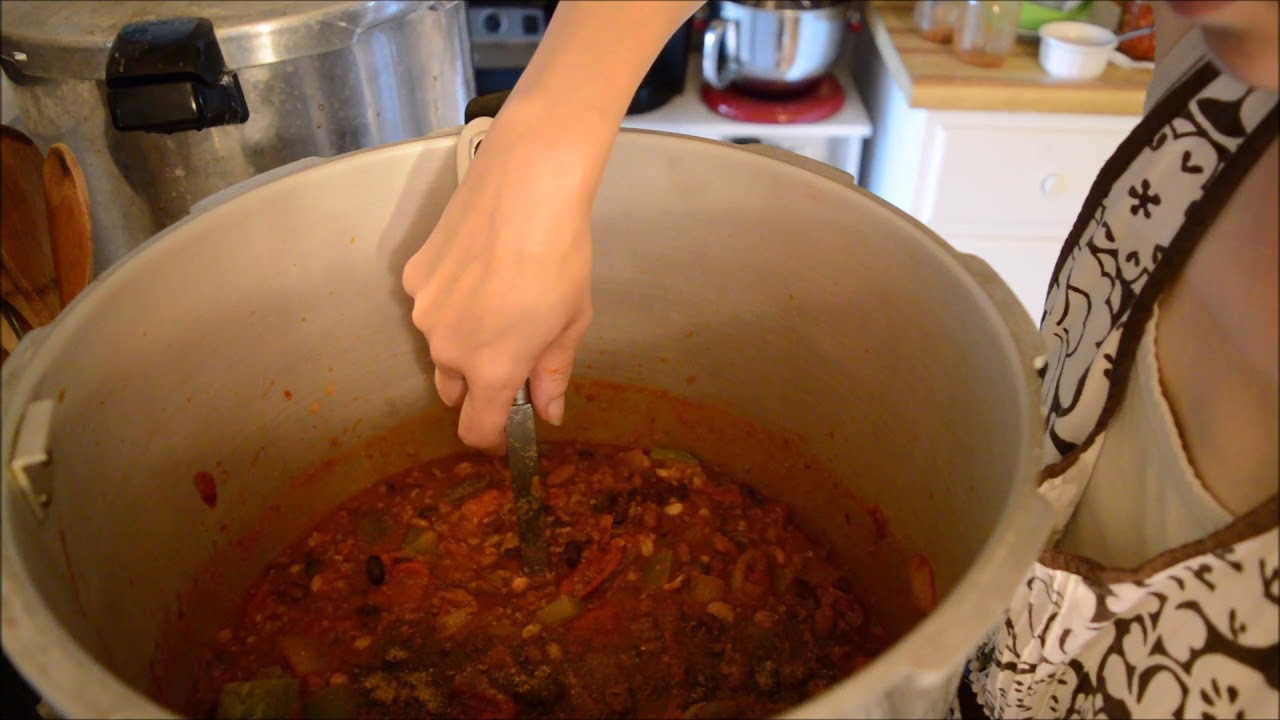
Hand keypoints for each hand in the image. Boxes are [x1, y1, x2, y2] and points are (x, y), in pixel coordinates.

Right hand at [402, 109, 594, 453]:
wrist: (527, 186)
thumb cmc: (559, 254)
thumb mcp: (570, 321)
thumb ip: (552, 373)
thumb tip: (548, 411)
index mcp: (490, 368)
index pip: (475, 428)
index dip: (492, 438)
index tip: (508, 431)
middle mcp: (447, 347)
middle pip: (454, 389)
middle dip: (479, 383)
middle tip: (512, 351)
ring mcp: (424, 310)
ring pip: (439, 344)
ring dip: (463, 339)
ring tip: (499, 298)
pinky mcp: (414, 275)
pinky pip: (431, 304)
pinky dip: (450, 300)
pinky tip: (478, 268)